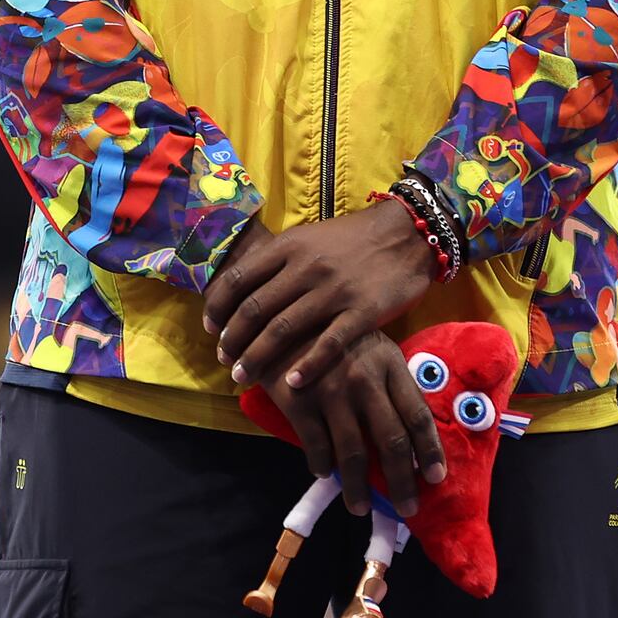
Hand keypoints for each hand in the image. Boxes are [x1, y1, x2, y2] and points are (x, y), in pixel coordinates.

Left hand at [203, 198, 436, 392]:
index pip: (240, 278)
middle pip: (255, 309)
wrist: (408, 233)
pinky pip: (328, 344)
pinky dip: (307, 366)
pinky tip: (292, 383)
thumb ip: (281, 261)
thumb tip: (246, 287)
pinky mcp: (361, 312)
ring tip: (242, 376)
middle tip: (223, 360)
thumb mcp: (311, 237)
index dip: (218, 306)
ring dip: (257, 357)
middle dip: (233, 339)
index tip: (210, 328)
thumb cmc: (354, 238)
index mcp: (290, 246)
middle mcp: (306, 267)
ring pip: (283, 329)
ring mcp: (334, 290)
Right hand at [263, 329, 445, 517]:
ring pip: (353, 453)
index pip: (417, 414)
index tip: (436, 478)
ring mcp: (331, 391)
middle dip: (402, 482)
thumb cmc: (332, 335)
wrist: (279, 318)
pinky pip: (317, 447)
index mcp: (388, 363)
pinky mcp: (299, 401)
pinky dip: (322, 466)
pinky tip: (324, 472)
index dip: (430, 450)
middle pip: (392, 440)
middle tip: (407, 509)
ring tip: (360, 507)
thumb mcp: (370, 347)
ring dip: (358, 488)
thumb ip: (389, 382)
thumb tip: (410, 432)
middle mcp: (364, 378)